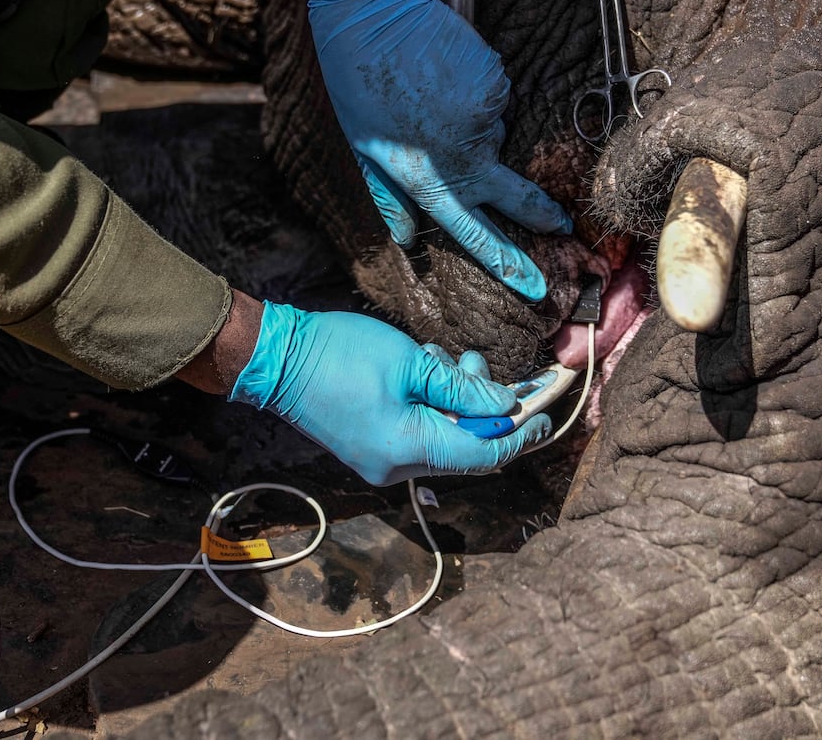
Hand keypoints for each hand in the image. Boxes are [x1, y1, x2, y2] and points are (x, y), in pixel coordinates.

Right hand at [229, 302, 549, 484]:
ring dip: (454, 399)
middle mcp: (396, 467)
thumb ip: (463, 390)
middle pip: (465, 448)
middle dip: (483, 406)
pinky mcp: (369, 447)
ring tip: (443, 359)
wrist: (274, 359)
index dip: (521, 434)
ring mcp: (380, 460)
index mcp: (409, 450)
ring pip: (442, 437)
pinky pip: (417, 432)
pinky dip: (431, 404)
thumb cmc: (340, 355)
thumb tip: (505, 405)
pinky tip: (421, 369)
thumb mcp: (412, 363)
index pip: (484, 453)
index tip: (547, 414)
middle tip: (479, 363)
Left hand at [309, 0, 571, 300]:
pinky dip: (481, 92)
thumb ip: (387, 197)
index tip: (535, 286)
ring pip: (496, 133)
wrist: (374, 14)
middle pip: (515, 196)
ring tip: (440, 97)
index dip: (507, 262)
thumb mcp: (362, 149)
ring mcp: (484, 117)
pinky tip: (451, 75)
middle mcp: (463, 155)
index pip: (474, 233)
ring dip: (478, 125)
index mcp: (427, 178)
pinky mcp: (495, 82)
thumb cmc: (356, 83)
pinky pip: (497, 97)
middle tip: (562, 224)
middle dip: (542, 214)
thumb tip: (407, 237)